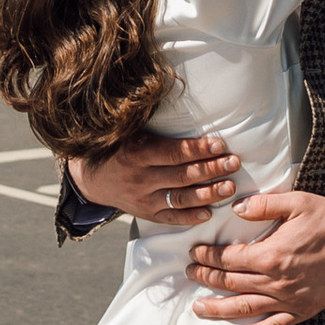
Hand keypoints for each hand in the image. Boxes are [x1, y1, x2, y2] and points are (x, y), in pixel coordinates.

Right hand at [68, 129, 239, 226]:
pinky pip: (170, 218)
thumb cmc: (117, 147)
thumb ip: (153, 125)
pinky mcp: (146, 214)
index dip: (198, 149)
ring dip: (208, 194)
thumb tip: (184, 106)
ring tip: (229, 187)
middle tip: (234, 163)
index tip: (220, 144)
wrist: (90, 178)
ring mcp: (143, 199)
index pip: (174, 152)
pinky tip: (209, 214)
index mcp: (137, 153)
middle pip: (183, 175)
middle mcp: (141, 178)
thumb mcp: (128, 131)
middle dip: (211, 169)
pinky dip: (189, 217)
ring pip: (181, 198)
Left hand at [186, 186, 324, 324]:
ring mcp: (288, 299)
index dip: (208, 257)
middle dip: (206, 279)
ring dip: (219, 310)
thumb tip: (235, 208)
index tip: (194, 253)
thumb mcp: (296, 202)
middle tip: (190, 275)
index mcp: (271, 255)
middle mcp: (275, 281)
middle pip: (231, 284)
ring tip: (199, 309)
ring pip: (245, 309)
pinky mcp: (302, 310)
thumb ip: (263, 205)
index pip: (228, 259)